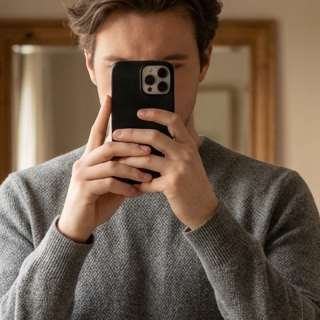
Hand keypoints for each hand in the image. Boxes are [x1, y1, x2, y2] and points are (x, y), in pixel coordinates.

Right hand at [57, 97, 155, 243]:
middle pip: (109, 145)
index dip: (103, 115)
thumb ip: (123, 170)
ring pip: (111, 164)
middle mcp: (83, 162)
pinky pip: (109, 183)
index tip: (112, 98)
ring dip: (132, 169)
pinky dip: (125, 187)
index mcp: (89, 158)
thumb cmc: (96, 203)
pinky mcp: (84, 189)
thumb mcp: (112, 184)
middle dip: (131, 146)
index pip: (96, 131)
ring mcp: (82, 175)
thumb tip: (143, 161)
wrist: (78, 226)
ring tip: (148, 176)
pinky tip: (136, 192)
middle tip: (149, 149)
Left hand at [112, 110, 218, 230]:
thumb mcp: (188, 160)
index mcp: (188, 144)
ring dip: (127, 159)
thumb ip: (173, 148)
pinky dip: (135, 184)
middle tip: (116, 134)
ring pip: (146, 158)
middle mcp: (185, 153)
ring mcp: (179, 169)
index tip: (139, 112)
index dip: (155, 113)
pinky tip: (127, 185)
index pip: (173, 120)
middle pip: (154, 136)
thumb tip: (146, 137)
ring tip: (115, 160)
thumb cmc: (191, 183)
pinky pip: (147, 182)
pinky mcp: (172, 185)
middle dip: (131, 134)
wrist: (204, 207)